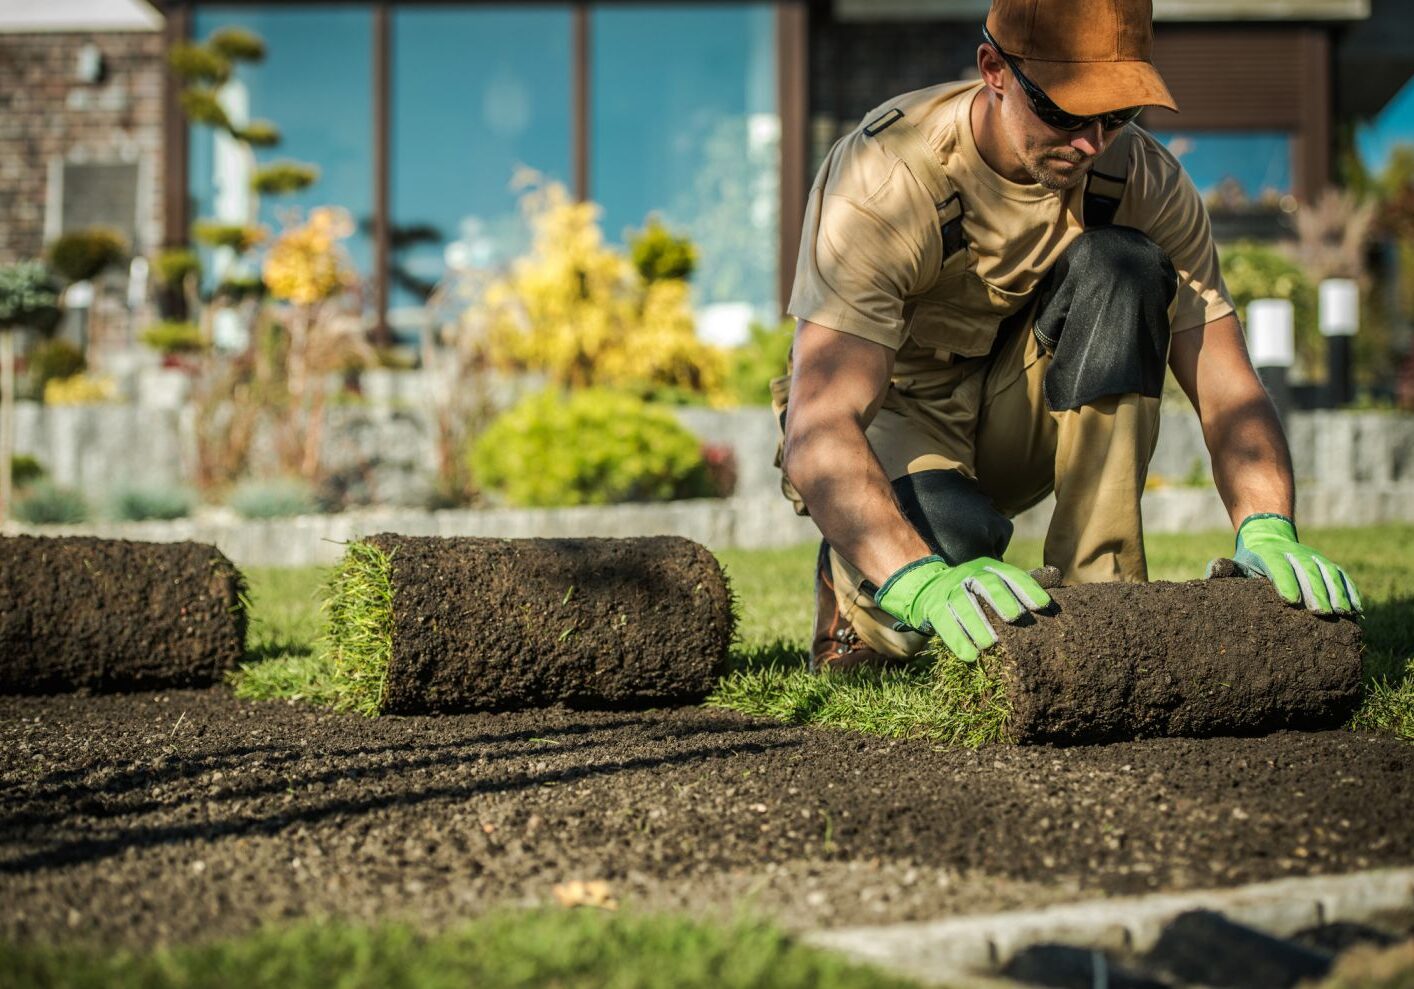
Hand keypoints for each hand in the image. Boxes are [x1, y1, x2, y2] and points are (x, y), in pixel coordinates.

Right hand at [875, 555, 1051, 661]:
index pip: (1010, 574)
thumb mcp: (994, 582)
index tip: (1042, 606)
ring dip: (977, 624)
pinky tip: (970, 656)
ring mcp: (948, 591)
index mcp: (987, 568)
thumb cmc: (973, 591)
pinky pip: (945, 624)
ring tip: (991, 644)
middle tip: (1014, 617)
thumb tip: (1056, 578)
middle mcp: (968, 575)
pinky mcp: (932, 608)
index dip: (1026, 588)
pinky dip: (957, 640)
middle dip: (1000, 599)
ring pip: (963, 605)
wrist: (926, 587)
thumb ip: (1022, 584)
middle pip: (986, 584)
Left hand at [1208, 513, 1361, 615]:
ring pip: (1328, 572)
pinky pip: (1342, 576)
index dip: (1285, 582)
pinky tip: (1357, 610)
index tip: (1291, 601)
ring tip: (1342, 613)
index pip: (1278, 566)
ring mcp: (1314, 558)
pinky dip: (1351, 591)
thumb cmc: (1250, 560)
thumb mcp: (1236, 562)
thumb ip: (1225, 570)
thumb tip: (1213, 572)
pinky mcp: (1327, 564)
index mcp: (1269, 554)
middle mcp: (1295, 554)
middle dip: (1315, 591)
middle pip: (1307, 571)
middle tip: (1320, 613)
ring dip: (1337, 592)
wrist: (1269, 534)